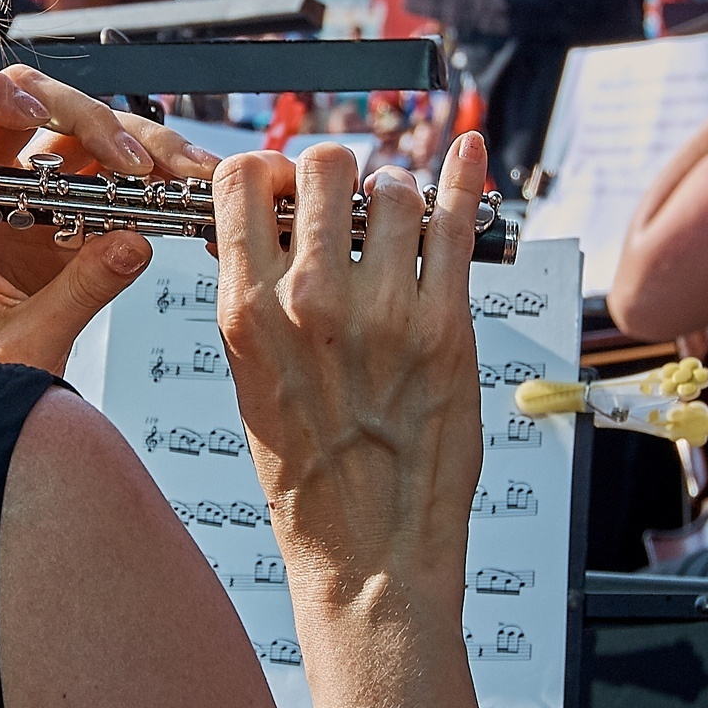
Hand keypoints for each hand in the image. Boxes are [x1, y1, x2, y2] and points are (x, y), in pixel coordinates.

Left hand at [0, 65, 217, 373]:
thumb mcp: (25, 343)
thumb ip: (78, 293)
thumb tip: (132, 242)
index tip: (29, 113)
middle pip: (29, 107)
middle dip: (87, 116)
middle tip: (133, 158)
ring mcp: (33, 199)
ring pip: (79, 135)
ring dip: (134, 143)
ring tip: (181, 170)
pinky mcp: (72, 218)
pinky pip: (111, 176)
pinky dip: (151, 177)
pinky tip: (184, 185)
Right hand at [214, 134, 488, 604]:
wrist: (368, 554)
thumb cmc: (309, 480)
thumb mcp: (249, 384)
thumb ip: (254, 302)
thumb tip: (259, 230)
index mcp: (247, 314)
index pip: (241, 183)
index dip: (267, 169)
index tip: (284, 182)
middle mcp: (311, 304)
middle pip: (323, 166)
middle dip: (335, 171)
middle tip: (346, 198)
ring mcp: (384, 313)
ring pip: (392, 189)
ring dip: (395, 191)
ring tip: (397, 219)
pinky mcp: (447, 328)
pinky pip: (456, 225)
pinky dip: (463, 178)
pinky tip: (466, 153)